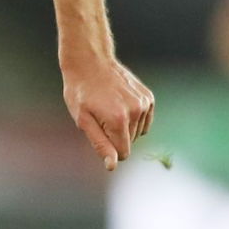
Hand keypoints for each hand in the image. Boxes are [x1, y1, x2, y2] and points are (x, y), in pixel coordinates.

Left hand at [63, 50, 154, 170]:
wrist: (90, 62)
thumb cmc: (81, 93)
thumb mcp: (83, 121)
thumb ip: (100, 144)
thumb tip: (112, 166)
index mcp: (118, 120)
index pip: (123, 153)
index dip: (109, 147)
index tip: (98, 131)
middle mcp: (136, 112)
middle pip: (130, 143)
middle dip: (115, 136)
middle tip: (100, 116)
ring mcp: (144, 103)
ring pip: (138, 132)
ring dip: (125, 127)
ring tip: (109, 108)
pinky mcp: (148, 97)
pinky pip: (145, 121)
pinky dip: (134, 118)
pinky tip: (120, 105)